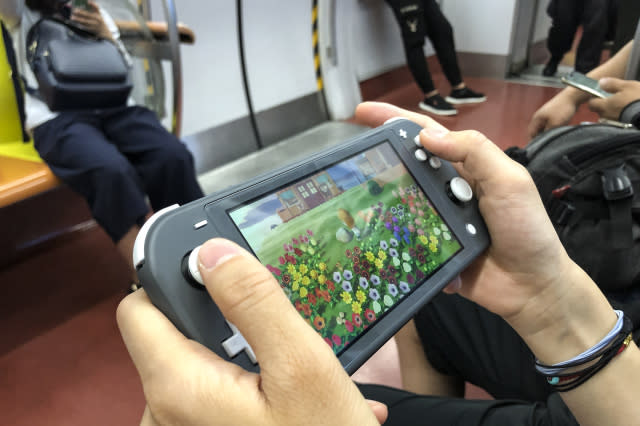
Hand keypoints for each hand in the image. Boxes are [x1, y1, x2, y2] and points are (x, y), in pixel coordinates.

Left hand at [70, 1, 111, 39]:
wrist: (104, 31)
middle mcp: (97, 19)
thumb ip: (93, 8)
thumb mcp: (98, 14)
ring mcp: (95, 25)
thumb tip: (85, 2)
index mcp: (99, 14)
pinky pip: (84, 26)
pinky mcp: (92, 29)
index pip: (96, 8)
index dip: (93, 4)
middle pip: (89, 15)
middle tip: (75, 10)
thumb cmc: (98, 19)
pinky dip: (79, 23)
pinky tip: (74, 21)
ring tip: (72, 17)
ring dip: (78, 19)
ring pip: (85, 22)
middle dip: (81, 13)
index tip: (88, 1)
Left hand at [117, 239, 385, 425]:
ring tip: (288, 373)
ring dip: (240, 357)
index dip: (170, 279)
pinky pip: (208, 396)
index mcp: (177, 388)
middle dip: (221, 324)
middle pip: (171, 335)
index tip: (214, 271)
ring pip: (196, 364)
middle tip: (273, 335)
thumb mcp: (302, 364)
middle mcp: (163, 415)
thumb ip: (254, 302)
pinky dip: (243, 386)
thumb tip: (211, 252)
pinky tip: (287, 398)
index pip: (137, 308)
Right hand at [354, 102, 590, 336]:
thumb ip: (475, 152)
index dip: (395, 120)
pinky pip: (403, 239)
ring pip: (398, 203)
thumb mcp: (509, 182)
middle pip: (405, 167)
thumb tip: (426, 136)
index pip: (426, 136)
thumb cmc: (527, 230)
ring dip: (378, 198)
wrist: (531, 288)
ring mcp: (435, 220)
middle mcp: (446, 190)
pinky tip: (372, 236)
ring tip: (352, 195)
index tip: (362, 113)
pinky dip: (391, 237)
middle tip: (348, 159)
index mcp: (466, 168)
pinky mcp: (428, 249)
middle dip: (377, 158)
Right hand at [527, 92, 577, 138]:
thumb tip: (543, 140)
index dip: (534, 142)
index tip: (540, 148)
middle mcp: (539, 117)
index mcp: (537, 119)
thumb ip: (546, 133)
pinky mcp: (553, 115)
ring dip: (549, 133)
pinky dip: (554, 128)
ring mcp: (546, 115)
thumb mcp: (554, 124)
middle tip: (549, 143)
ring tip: (555, 135)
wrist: (572, 97)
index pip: (531, 134)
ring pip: (544, 128)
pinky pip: (551, 125)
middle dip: (542, 137)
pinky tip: (560, 130)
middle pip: (537, 131)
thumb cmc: (563, 109)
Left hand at [588, 77, 639, 120]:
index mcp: (605, 105)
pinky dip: (618, 117)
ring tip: (621, 107)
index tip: (600, 94)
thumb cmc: (638, 99)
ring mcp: (613, 123)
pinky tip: (626, 113)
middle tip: (613, 99)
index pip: (591, 103)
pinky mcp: (621, 128)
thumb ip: (612, 84)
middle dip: (603, 106)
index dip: (594, 98)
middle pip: (599, 111)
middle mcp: (606, 116)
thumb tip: (601, 82)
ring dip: (611, 112)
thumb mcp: (627, 86)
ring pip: (607, 117)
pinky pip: (615, 121)